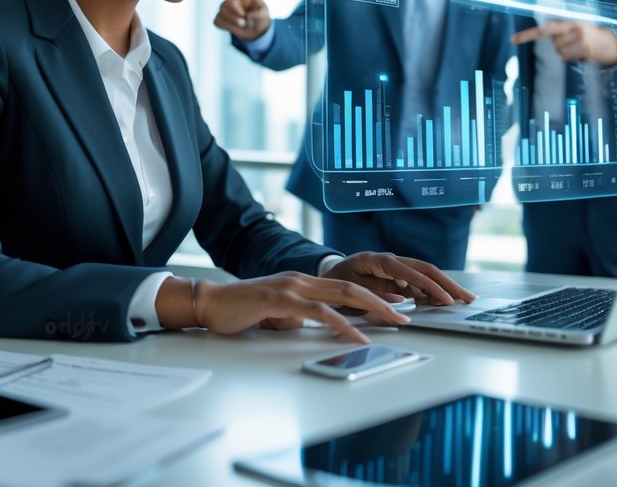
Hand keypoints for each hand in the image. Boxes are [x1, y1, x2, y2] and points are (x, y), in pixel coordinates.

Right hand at [162, 272, 411, 343]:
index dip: (373, 296)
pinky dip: (342, 324)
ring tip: (394, 322)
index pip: (346, 288)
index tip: (396, 309)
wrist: (210, 303)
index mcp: (303, 283)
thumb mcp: (278, 315)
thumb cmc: (241, 311)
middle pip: (352, 288)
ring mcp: (292, 287)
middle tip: (406, 315)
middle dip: (383, 301)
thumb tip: (317, 328)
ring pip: (342, 295)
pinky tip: (357, 335)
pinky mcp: (280, 300)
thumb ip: (299, 317)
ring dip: (373, 309)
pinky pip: (318, 312)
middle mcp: (301, 281)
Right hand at [201, 0, 270, 41]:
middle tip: (244, 20)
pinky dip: (226, 26)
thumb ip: (258, 14)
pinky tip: (234, 26)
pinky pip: (217, 22)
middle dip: (235, 13)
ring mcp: (225, 9)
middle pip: (226, 4)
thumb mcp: (264, 14)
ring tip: (243, 24)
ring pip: (221, 14)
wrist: (256, 30)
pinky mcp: (220, 19)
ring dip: (232, 21)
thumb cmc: (261, 17)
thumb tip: (246, 17)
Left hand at [323, 252, 475, 306]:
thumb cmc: (337, 281)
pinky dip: (433, 293)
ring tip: (463, 300)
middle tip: (467, 298)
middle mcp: (391, 261)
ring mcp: (396, 268)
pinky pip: (419, 283)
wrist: (330, 274)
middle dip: (447, 284)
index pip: (410, 271)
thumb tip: (402, 298)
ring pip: (426, 275)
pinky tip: (444, 302)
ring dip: (445, 288)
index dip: (429, 286)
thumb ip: (373, 293)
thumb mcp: (349, 289)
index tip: (445, 299)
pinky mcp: (398, 277)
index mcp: (377, 260)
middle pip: (425, 269)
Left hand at [511, 21, 616, 66]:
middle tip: (572, 43)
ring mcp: (580, 38)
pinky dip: (572, 57)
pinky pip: (568, 57)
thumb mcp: (575, 27)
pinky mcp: (585, 48)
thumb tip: (542, 33)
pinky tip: (582, 53)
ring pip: (560, 51)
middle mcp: (573, 28)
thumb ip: (560, 30)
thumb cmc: (589, 35)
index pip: (544, 28)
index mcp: (569, 21)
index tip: (513, 39)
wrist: (611, 42)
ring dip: (566, 53)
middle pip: (554, 43)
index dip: (528, 34)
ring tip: (578, 48)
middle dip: (560, 45)